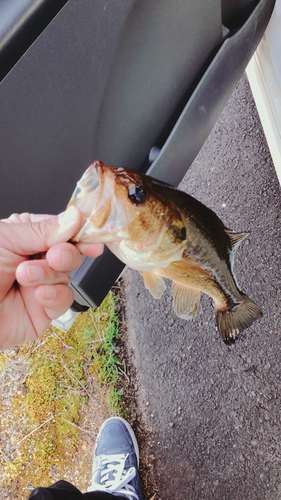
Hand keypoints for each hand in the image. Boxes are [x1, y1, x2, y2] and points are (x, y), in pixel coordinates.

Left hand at [0, 206, 102, 349]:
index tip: (91, 236)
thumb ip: (44, 230)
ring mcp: (40, 287)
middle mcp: (35, 261)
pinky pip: (64, 301)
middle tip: (53, 256)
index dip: (79, 232)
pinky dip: (55, 296)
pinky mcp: (42, 312)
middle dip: (65, 254)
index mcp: (25, 237)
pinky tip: (38, 295)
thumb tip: (75, 217)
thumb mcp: (5, 239)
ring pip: (68, 276)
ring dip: (50, 275)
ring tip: (25, 276)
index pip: (62, 230)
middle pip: (71, 252)